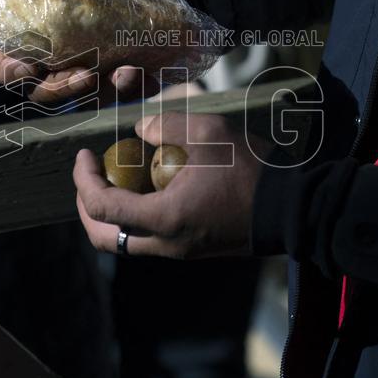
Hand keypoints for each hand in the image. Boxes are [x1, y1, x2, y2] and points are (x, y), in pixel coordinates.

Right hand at [0, 0, 152, 102]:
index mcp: (28, 34)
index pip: (0, 64)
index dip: (8, 71)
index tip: (27, 65)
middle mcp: (50, 63)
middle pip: (38, 93)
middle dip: (59, 89)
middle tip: (85, 74)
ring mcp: (82, 78)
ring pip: (80, 102)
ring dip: (101, 92)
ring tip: (124, 72)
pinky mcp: (115, 84)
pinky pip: (119, 98)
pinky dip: (130, 89)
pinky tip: (142, 75)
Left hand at [74, 112, 272, 258]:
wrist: (293, 209)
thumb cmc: (252, 170)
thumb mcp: (209, 133)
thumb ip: (167, 125)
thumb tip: (140, 130)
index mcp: (164, 218)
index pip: (102, 208)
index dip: (84, 180)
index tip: (84, 154)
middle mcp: (166, 244)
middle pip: (105, 239)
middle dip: (87, 207)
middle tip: (90, 176)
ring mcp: (180, 252)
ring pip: (126, 244)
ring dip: (110, 214)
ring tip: (116, 178)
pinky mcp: (193, 250)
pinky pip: (149, 240)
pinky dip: (135, 217)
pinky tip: (147, 186)